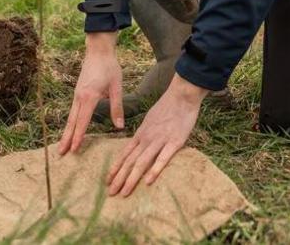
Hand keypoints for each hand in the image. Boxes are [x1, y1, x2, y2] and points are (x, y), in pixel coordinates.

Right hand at [58, 32, 122, 155]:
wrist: (98, 51)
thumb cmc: (109, 67)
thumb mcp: (117, 87)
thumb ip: (117, 107)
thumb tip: (119, 126)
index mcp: (89, 97)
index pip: (83, 121)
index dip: (78, 136)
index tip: (74, 149)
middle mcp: (79, 97)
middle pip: (71, 122)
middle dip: (66, 138)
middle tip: (60, 154)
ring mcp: (76, 95)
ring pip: (70, 117)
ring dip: (66, 132)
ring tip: (62, 146)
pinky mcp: (77, 93)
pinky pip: (72, 111)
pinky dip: (70, 123)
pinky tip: (70, 129)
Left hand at [106, 73, 206, 196]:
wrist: (182, 95)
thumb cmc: (168, 106)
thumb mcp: (150, 119)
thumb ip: (145, 133)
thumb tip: (139, 143)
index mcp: (141, 134)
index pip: (125, 154)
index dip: (115, 168)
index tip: (107, 181)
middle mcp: (147, 139)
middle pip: (130, 161)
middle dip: (119, 178)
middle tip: (110, 194)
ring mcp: (160, 140)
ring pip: (142, 163)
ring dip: (131, 179)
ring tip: (124, 193)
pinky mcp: (175, 142)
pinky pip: (163, 158)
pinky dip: (154, 170)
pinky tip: (147, 182)